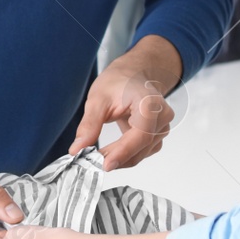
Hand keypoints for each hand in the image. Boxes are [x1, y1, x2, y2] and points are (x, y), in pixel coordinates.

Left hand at [70, 36, 179, 169]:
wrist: (133, 74)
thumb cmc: (119, 82)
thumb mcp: (97, 99)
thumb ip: (89, 125)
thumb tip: (77, 149)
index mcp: (149, 102)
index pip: (141, 134)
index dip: (123, 151)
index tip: (104, 164)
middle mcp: (162, 116)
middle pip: (141, 146)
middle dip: (116, 157)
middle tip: (91, 162)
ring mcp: (162, 127)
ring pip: (142, 153)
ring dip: (120, 159)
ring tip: (97, 156)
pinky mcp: (157, 135)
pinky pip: (142, 152)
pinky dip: (125, 155)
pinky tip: (110, 153)